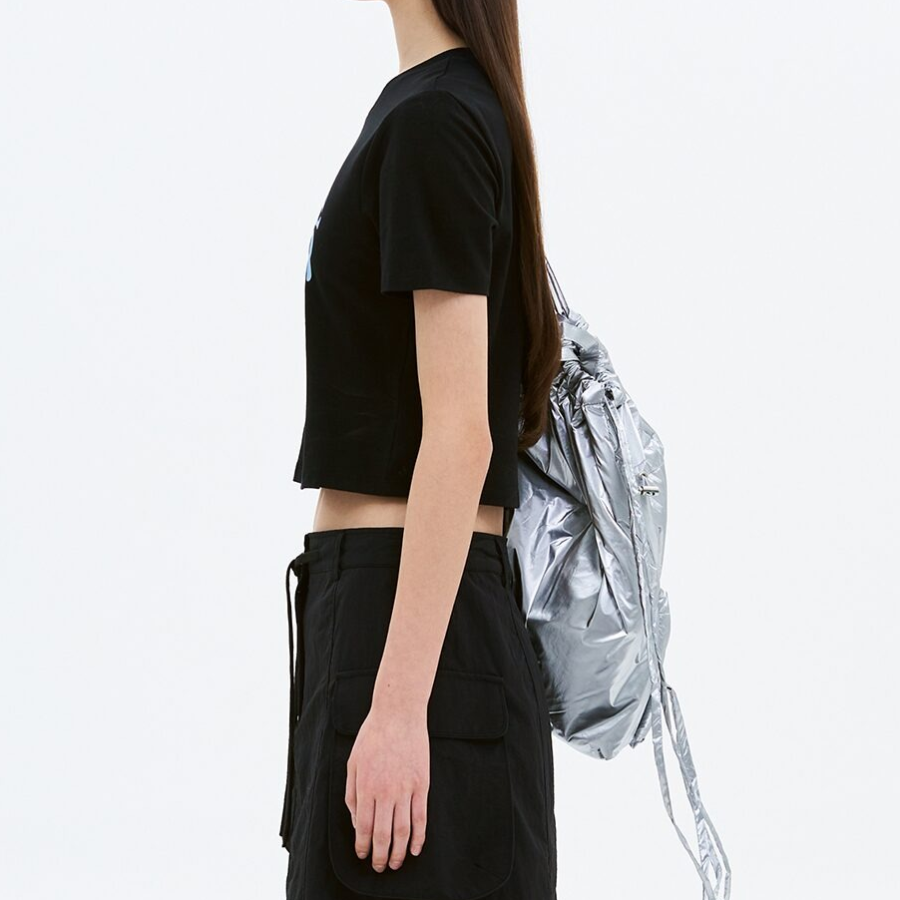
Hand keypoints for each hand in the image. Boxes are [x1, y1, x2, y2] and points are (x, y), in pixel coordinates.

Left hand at [345, 702, 429, 871]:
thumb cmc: (373, 736)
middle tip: (379, 867)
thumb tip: (356, 822)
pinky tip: (415, 848)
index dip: (363, 846)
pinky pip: (421, 817)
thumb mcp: (353, 763)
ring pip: (403, 830)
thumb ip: (352, 794)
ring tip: (395, 863)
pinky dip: (419, 836)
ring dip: (399, 852)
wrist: (398, 714)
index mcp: (366, 787)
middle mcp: (386, 791)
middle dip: (380, 856)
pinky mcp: (422, 784)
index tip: (363, 855)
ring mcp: (406, 788)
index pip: (363, 827)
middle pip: (383, 834)